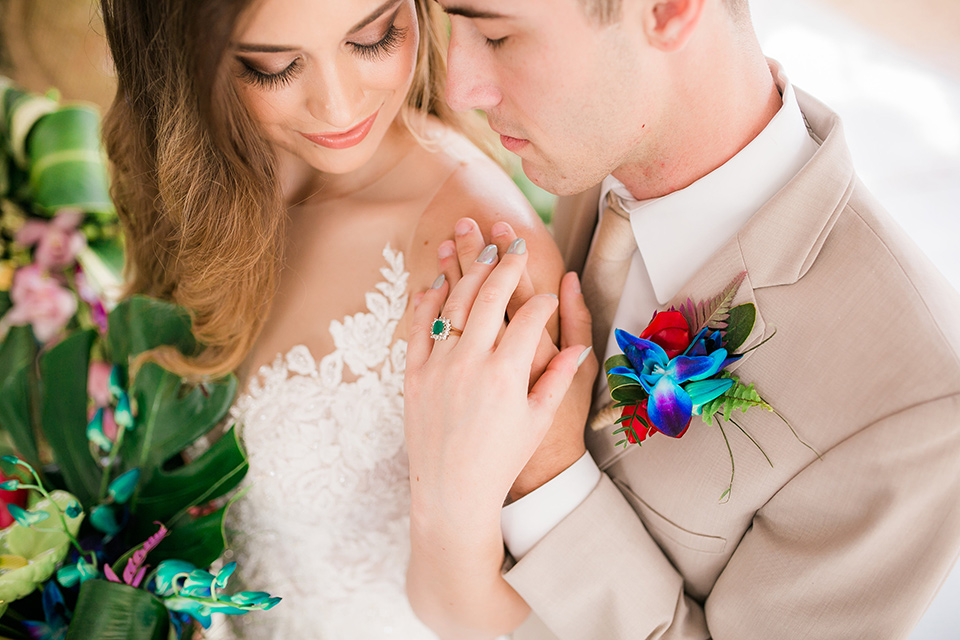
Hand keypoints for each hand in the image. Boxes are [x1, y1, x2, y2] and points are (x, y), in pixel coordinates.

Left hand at [405, 232, 587, 525]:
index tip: (549, 295)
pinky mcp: (413, 375)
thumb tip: (575, 347)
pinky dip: (430, 300)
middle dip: (506, 264)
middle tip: (514, 242)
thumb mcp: (538, 420)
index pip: (532, 317)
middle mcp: (471, 364)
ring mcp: (438, 367)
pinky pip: (420, 327)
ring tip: (479, 246)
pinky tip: (440, 280)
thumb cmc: (502, 459)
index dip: (545, 301)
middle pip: (491, 297)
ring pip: (454, 304)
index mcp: (508, 374)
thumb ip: (557, 378)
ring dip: (468, 269)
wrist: (452, 491)